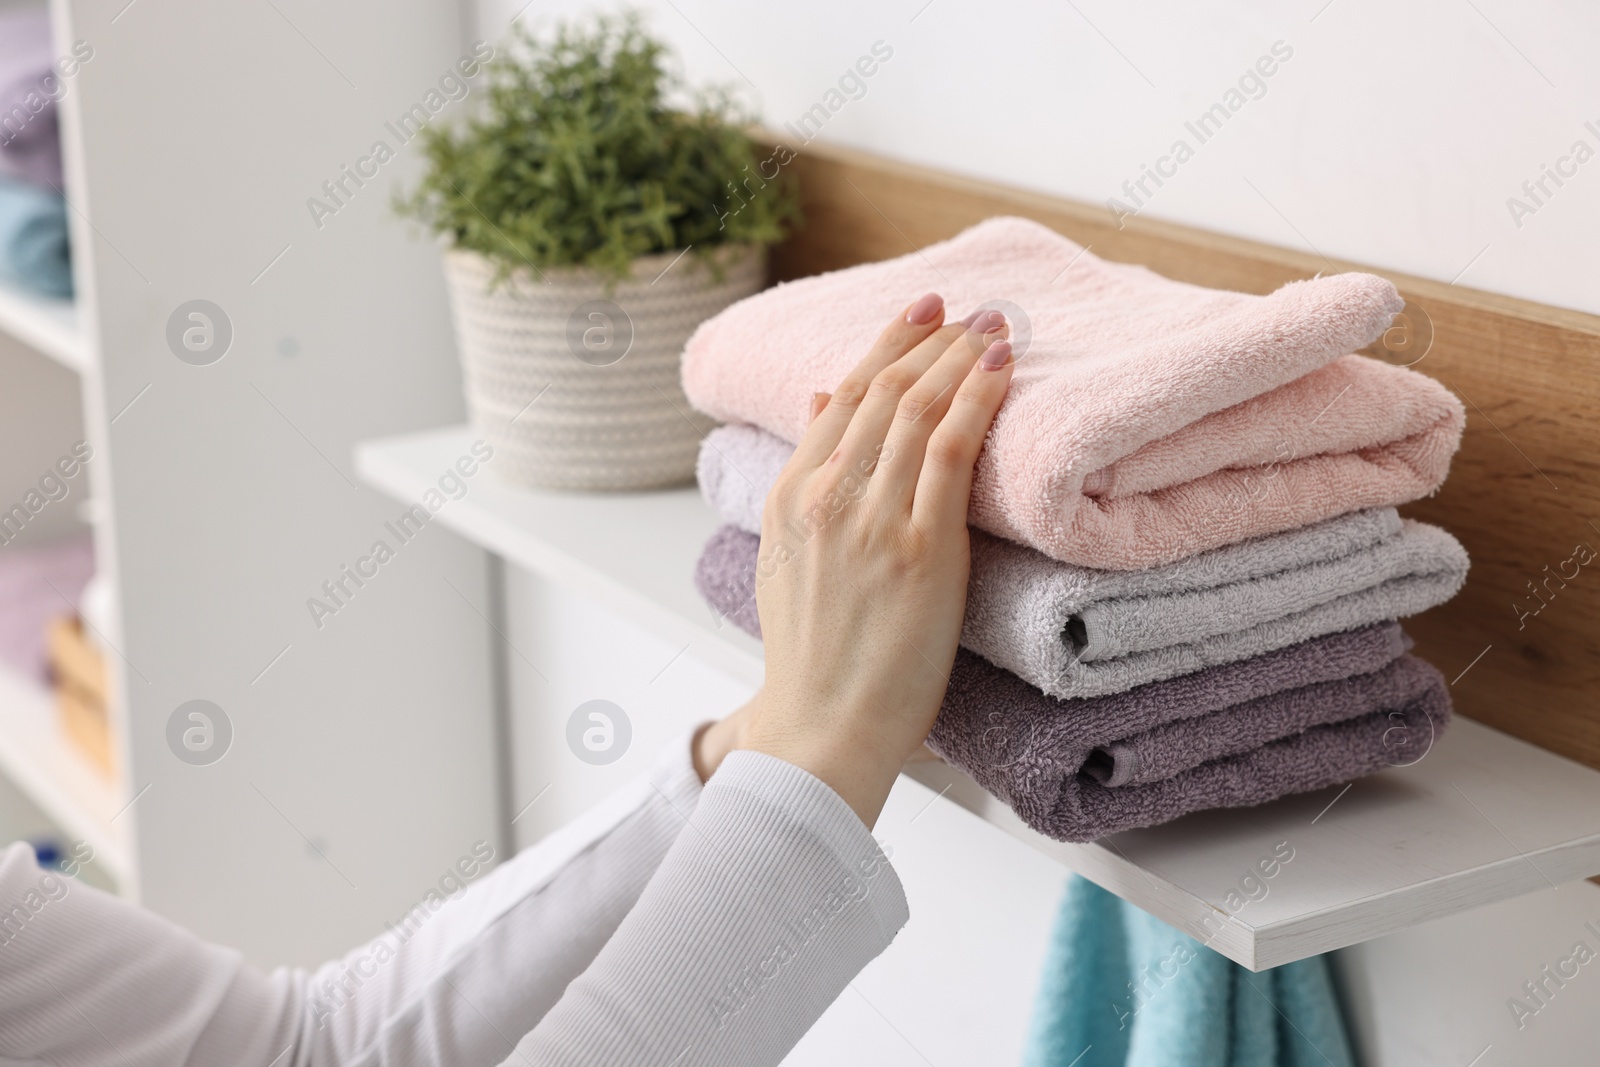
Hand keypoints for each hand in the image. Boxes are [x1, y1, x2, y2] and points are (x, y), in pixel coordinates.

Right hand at [729, 295, 1012, 825]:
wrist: (821, 728)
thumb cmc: (811, 658)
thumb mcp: (783, 557)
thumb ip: (803, 479)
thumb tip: (816, 404)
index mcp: (789, 497)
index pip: (841, 398)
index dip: (885, 345)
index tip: (921, 313)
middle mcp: (825, 496)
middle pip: (882, 391)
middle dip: (930, 338)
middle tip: (970, 309)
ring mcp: (871, 520)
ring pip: (918, 410)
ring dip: (960, 357)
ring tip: (996, 326)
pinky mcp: (919, 549)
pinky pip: (951, 451)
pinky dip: (977, 401)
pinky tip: (1000, 371)